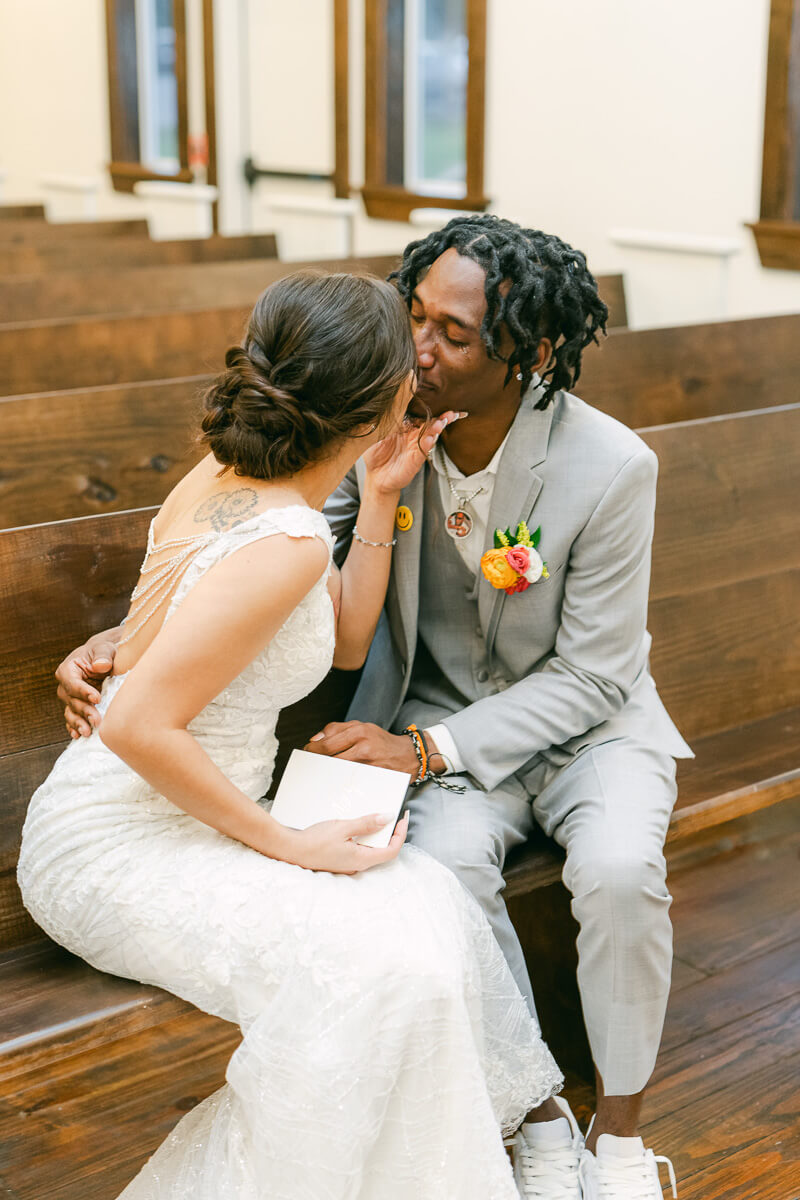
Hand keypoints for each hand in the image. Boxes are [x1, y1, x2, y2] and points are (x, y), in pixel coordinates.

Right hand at [56, 634, 118, 738]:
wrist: (105, 659)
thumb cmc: (104, 651)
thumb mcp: (104, 648)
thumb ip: (103, 655)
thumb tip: (101, 665)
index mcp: (68, 670)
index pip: (73, 683)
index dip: (84, 692)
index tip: (97, 698)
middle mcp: (65, 686)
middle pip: (72, 701)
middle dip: (85, 711)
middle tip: (97, 720)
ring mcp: (70, 698)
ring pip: (71, 712)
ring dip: (79, 724)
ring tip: (88, 732)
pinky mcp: (76, 707)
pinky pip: (73, 718)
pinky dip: (74, 727)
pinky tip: (78, 736)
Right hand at [285, 811, 408, 873]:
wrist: (291, 851)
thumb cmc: (315, 841)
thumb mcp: (343, 827)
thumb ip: (366, 823)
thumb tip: (388, 818)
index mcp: (362, 859)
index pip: (392, 850)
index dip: (401, 833)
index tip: (403, 818)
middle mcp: (358, 864)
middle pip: (383, 849)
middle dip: (390, 831)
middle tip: (392, 814)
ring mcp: (349, 863)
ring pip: (371, 849)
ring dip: (376, 833)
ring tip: (375, 816)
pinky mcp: (342, 860)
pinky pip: (360, 848)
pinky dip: (364, 836)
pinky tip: (358, 824)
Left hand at [304, 721, 419, 776]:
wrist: (408, 755)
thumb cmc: (381, 741)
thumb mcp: (362, 727)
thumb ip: (338, 729)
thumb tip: (315, 739)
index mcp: (359, 730)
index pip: (328, 741)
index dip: (313, 749)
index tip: (307, 752)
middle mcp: (363, 745)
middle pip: (330, 756)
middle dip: (316, 761)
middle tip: (311, 764)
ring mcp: (368, 762)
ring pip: (338, 768)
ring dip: (326, 771)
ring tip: (321, 772)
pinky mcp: (372, 776)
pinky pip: (350, 778)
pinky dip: (340, 778)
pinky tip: (336, 779)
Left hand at [362, 410, 466, 495]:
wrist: (375, 476)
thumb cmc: (375, 453)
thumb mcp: (374, 433)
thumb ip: (382, 420)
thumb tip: (383, 402)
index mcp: (404, 426)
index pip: (418, 414)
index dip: (427, 407)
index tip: (436, 399)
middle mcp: (413, 435)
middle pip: (429, 423)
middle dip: (441, 417)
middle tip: (449, 412)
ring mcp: (416, 447)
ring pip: (429, 436)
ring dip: (436, 429)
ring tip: (441, 423)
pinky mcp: (415, 460)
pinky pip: (423, 451)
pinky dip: (427, 444)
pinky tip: (430, 439)